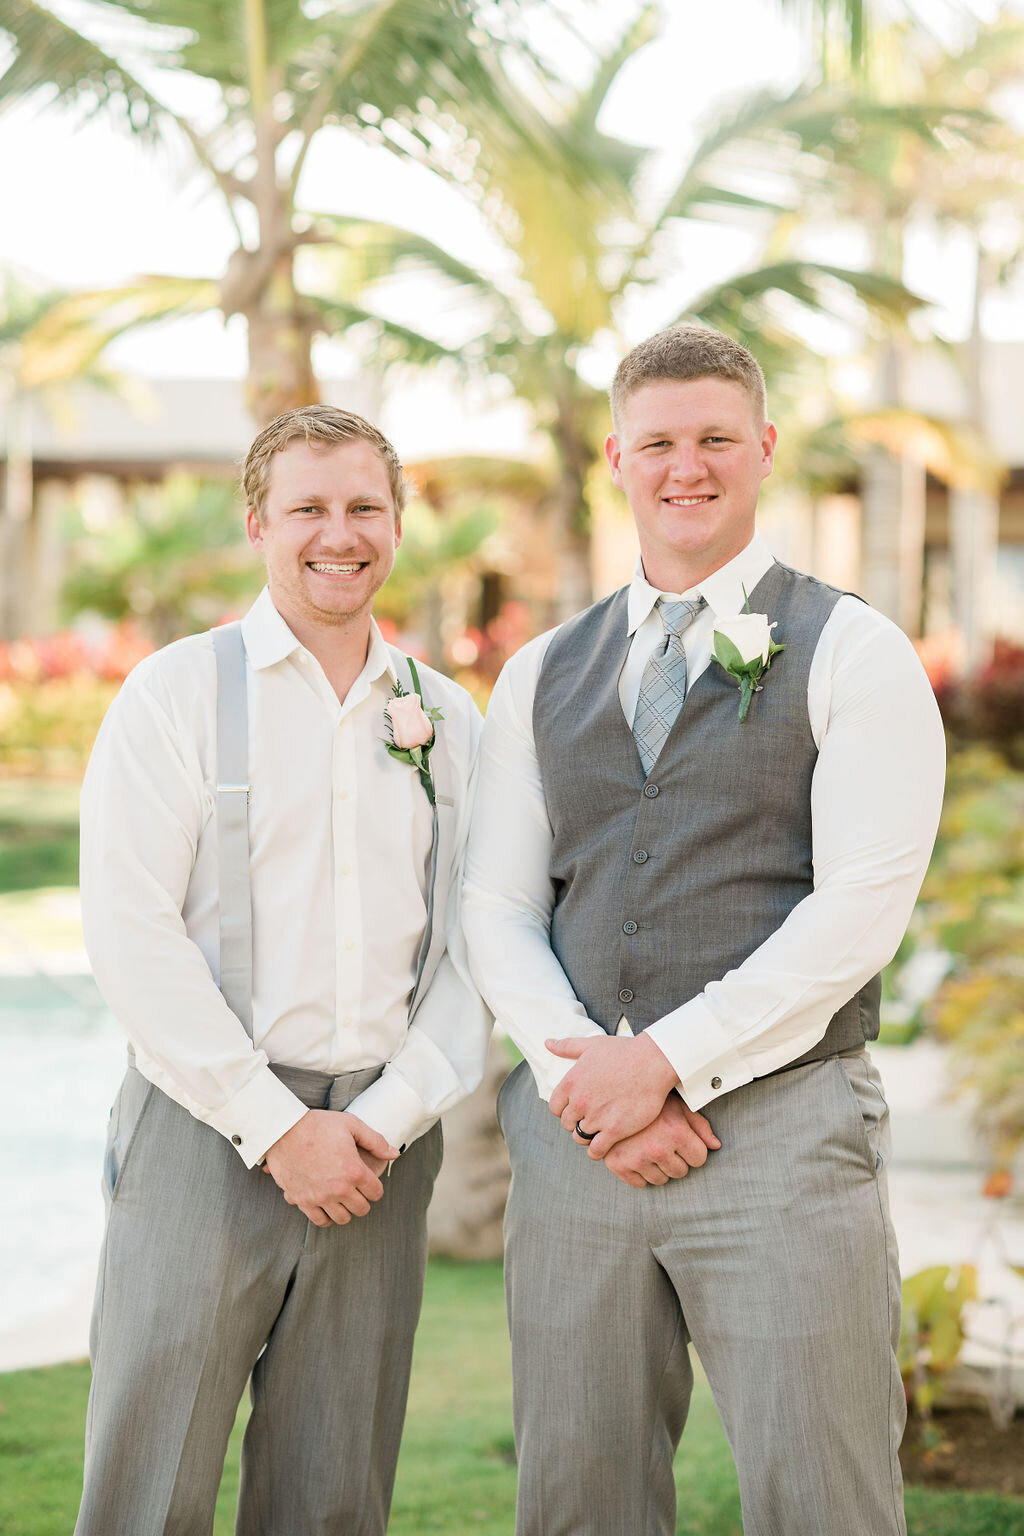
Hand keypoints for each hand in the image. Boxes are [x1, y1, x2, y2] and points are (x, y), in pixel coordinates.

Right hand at [264, 1110, 397, 1227]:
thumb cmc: (318, 1125)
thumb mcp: (351, 1125)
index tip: (370, 1182)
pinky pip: (319, 1220)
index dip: (375, 1187)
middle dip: (363, 1200)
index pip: (376, 1193)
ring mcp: (320, 1197)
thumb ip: (376, 1141)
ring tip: (343, 1199)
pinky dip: (326, 1216)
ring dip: (346, 1210)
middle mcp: (339, 1189)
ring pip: (342, 1218)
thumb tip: (394, 1153)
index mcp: (354, 1171)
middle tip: (357, 1190)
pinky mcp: (302, 1201)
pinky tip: (327, 1206)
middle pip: (361, 1209)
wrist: (283, 1130)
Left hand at [547, 1032, 679, 1159]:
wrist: (653, 1062)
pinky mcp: (614, 1130)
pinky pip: (596, 1150)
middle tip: (590, 1119)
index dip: (565, 1109)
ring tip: (598, 1131)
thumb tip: (547, 1042)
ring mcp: (596, 1117)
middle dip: (577, 1122)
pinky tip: (604, 1145)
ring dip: (587, 1136)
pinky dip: (597, 1151)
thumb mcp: (592, 1044)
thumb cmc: (624, 1051)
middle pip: (567, 1123)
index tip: (577, 1108)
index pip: (555, 1107)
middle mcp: (579, 1102)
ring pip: (580, 1137)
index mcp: (571, 1083)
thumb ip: (567, 1046)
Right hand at [602, 1095, 720, 1187]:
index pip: (699, 1159)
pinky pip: (640, 1183)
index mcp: (675, 1132)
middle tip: (663, 1141)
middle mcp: (657, 1148)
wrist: (610, 1096)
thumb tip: (716, 1146)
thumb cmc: (650, 1100)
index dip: (693, 1149)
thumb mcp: (678, 1105)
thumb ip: (700, 1125)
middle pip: (681, 1172)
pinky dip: (640, 1173)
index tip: (683, 1139)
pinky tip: (637, 1154)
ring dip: (659, 1167)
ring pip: (661, 1180)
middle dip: (677, 1159)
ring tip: (649, 1146)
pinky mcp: (618, 1165)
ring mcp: (636, 1159)